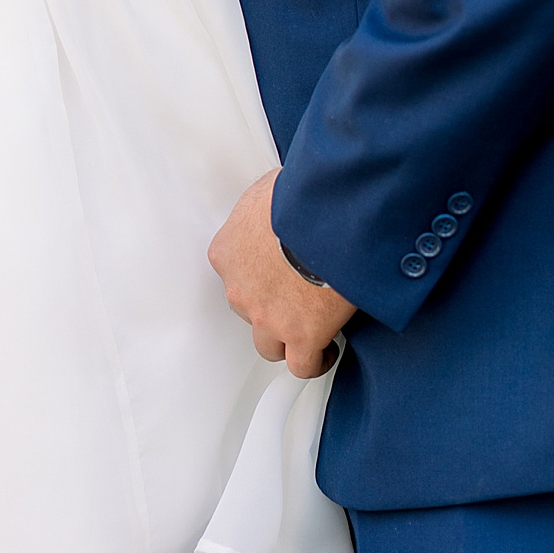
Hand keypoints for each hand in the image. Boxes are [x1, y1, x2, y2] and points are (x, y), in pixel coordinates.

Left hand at [209, 173, 355, 378]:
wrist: (327, 216)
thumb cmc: (302, 196)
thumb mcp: (270, 187)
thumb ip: (267, 206)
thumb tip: (282, 202)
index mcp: (226, 252)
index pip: (234, 274)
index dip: (259, 275)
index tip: (275, 272)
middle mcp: (239, 289)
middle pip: (248, 310)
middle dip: (270, 306)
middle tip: (295, 296)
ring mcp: (266, 317)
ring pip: (269, 344)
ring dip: (286, 338)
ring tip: (307, 330)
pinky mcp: (300, 336)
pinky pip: (302, 364)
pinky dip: (314, 361)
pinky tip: (325, 352)